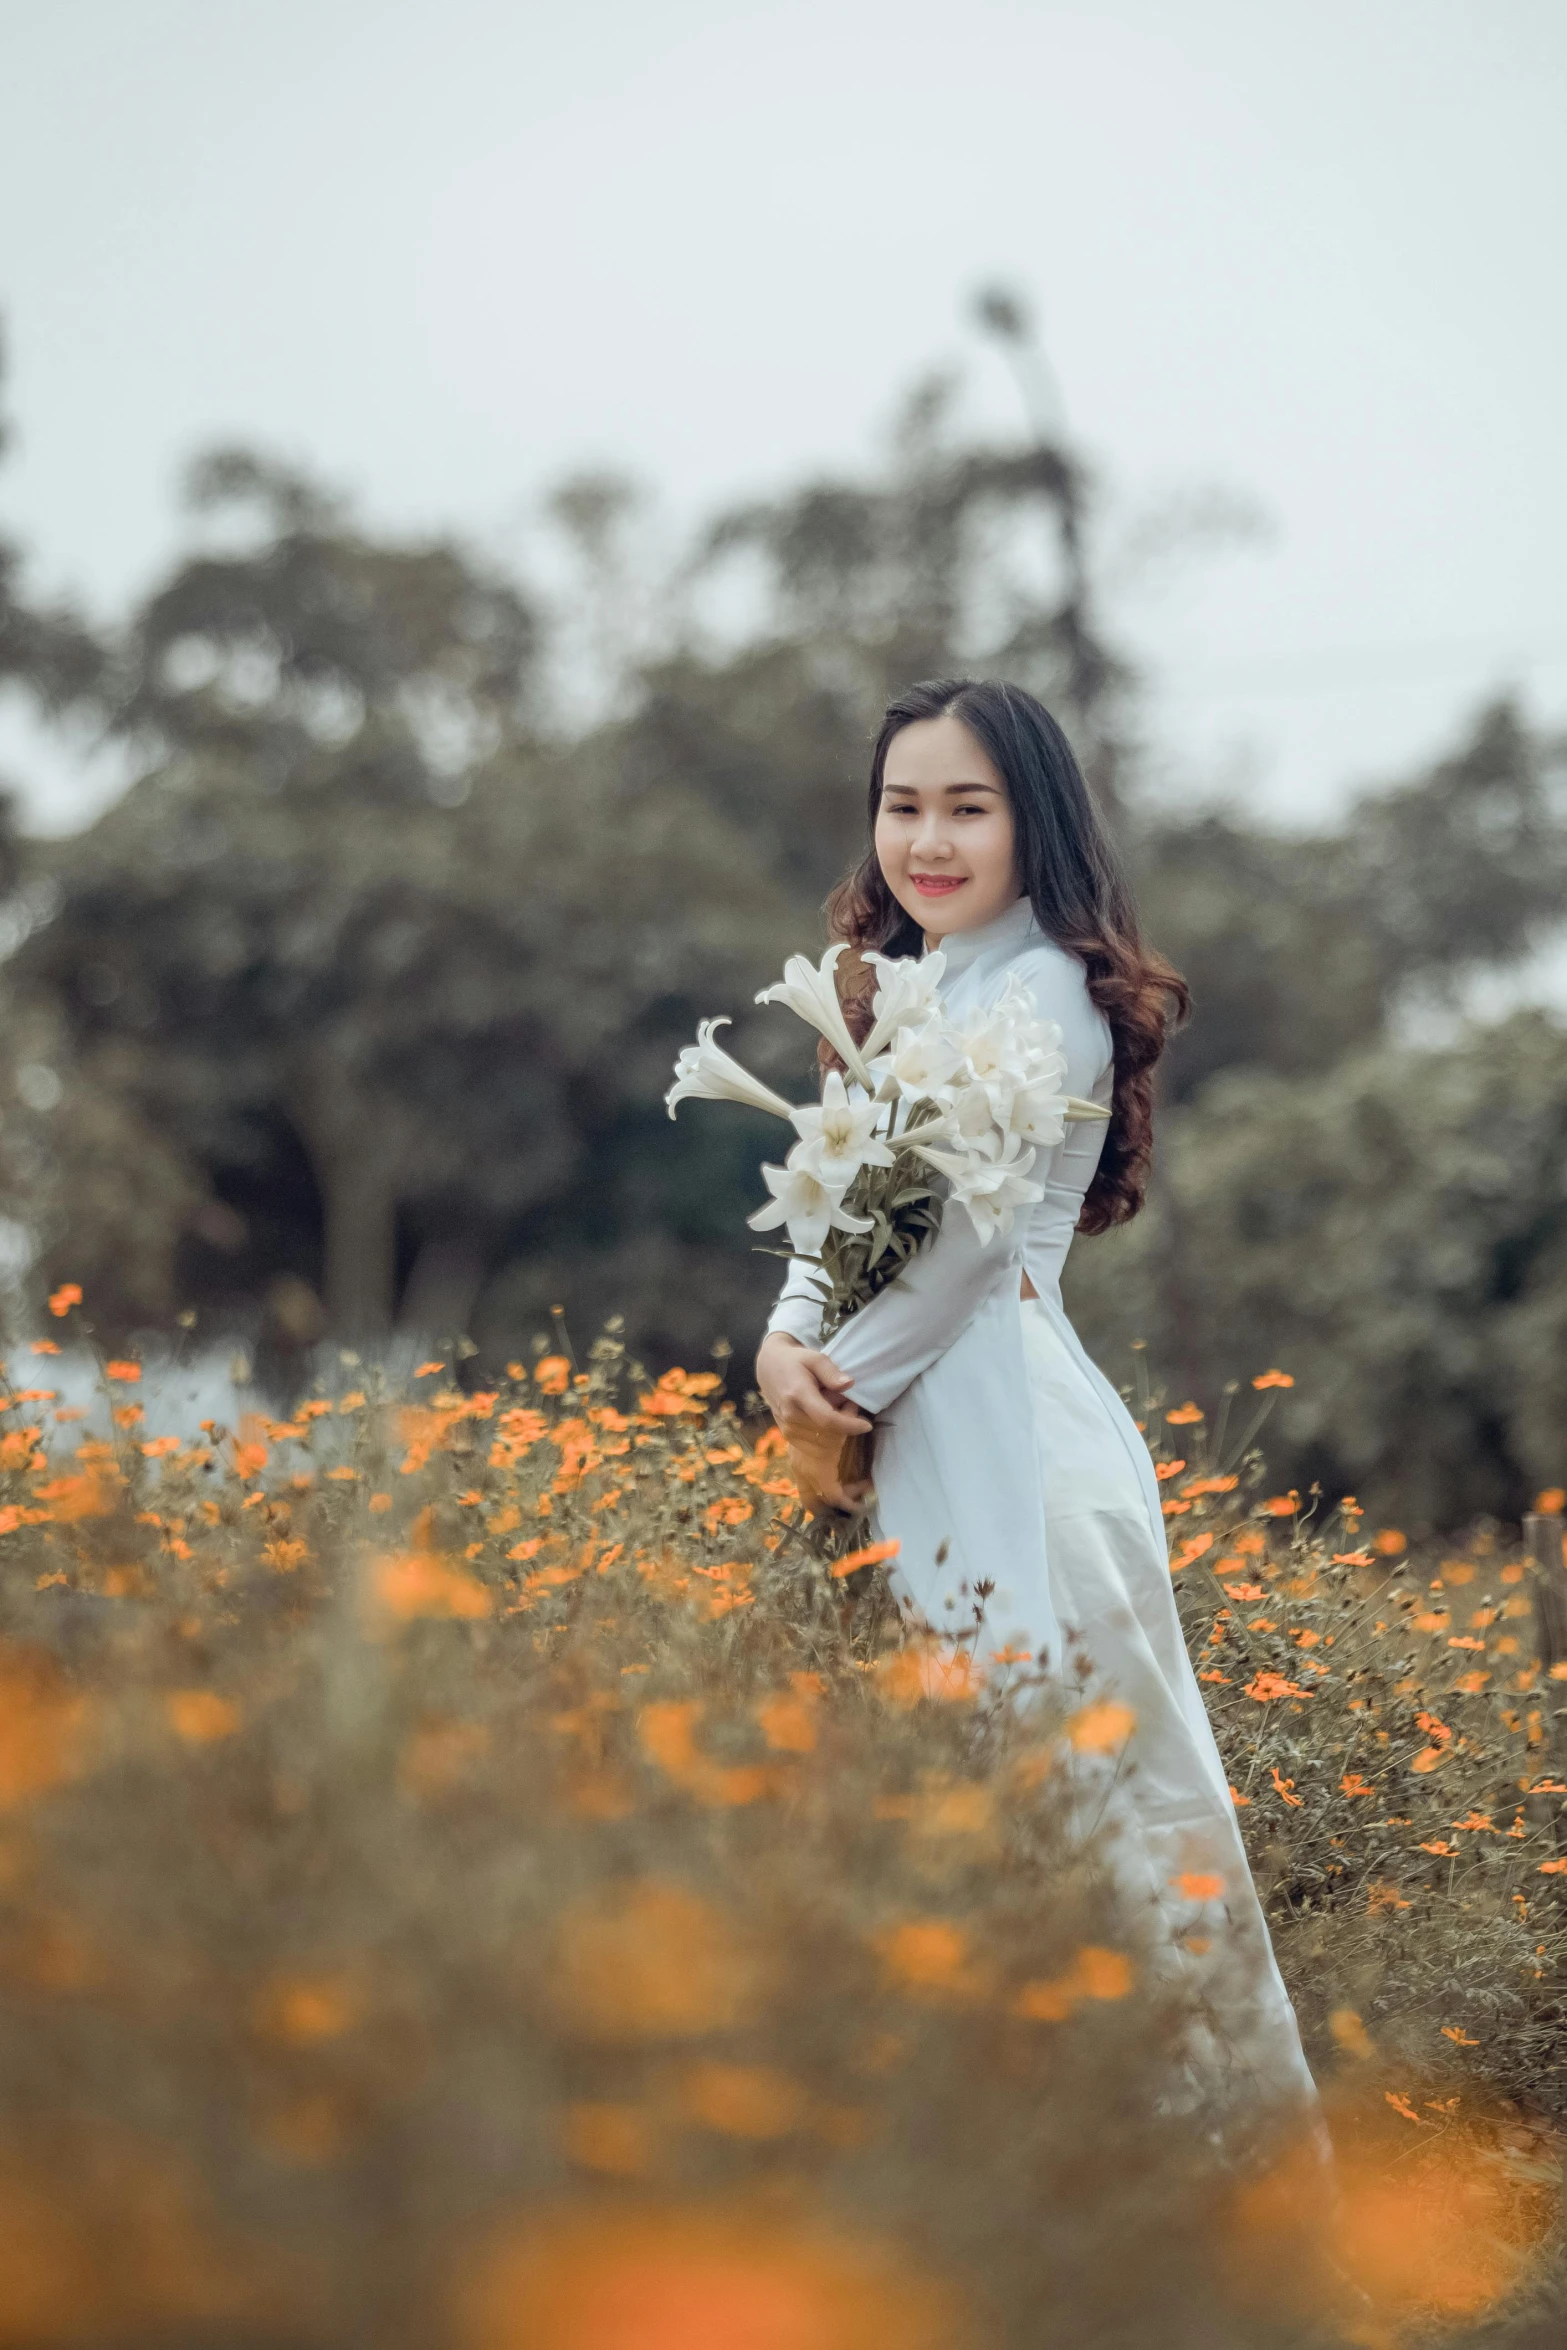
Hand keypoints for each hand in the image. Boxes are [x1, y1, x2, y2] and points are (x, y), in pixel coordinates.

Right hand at [755, 1332, 872, 1513]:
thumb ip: (832, 1372)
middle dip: (847, 1425)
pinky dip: (829, 1440)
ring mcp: (787, 1428)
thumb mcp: (815, 1358)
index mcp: (798, 1394)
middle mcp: (791, 1415)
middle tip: (850, 1405)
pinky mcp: (788, 1435)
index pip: (828, 1419)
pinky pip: (815, 1448)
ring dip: (838, 1434)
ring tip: (839, 1411)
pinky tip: (830, 1423)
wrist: (769, 1369)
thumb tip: (849, 1384)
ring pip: (824, 1444)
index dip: (850, 1425)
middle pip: (829, 1434)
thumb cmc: (796, 1361)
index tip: (866, 1425)